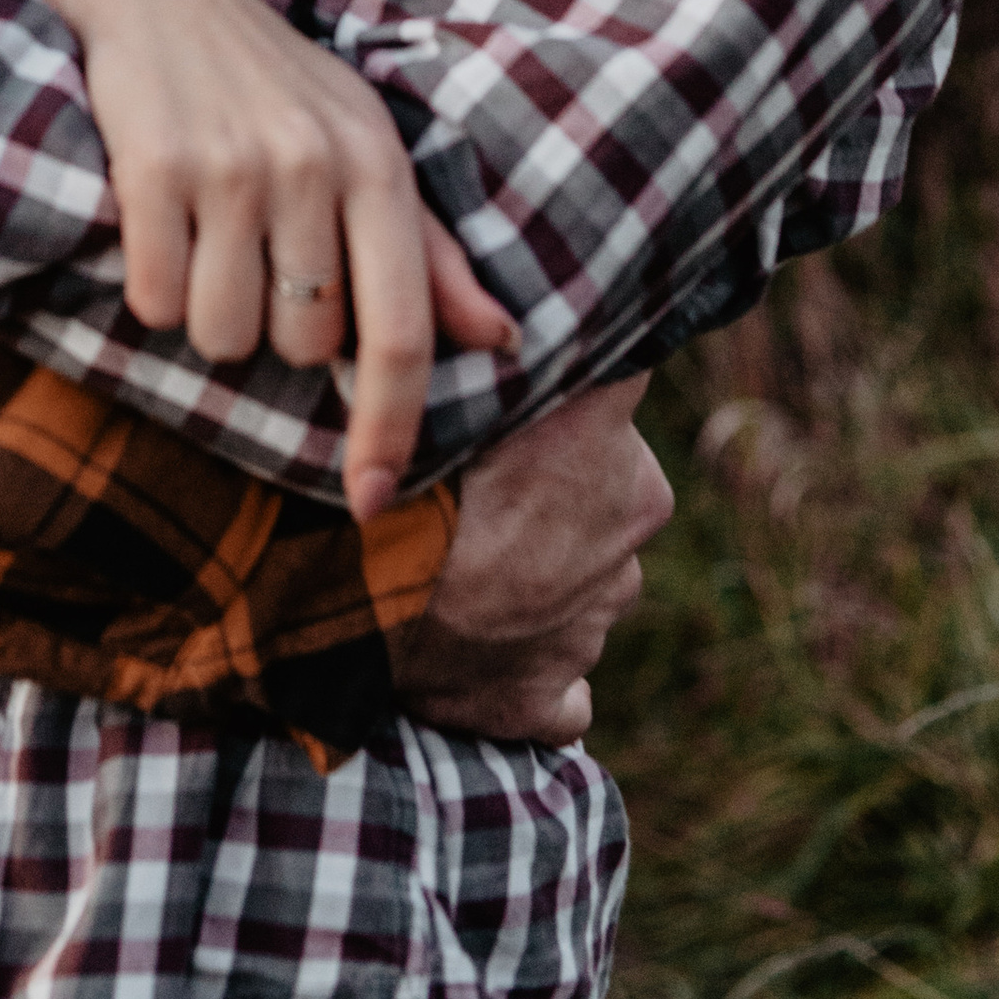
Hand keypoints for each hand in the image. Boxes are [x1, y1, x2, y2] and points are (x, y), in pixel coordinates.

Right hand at [0, 0, 516, 521]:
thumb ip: (428, 251)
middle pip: (302, 350)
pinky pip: (156, 300)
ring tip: (200, 237)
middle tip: (248, 252)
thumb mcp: (358, 145)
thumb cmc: (268, 85)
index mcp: (376, 162)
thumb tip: (505, 344)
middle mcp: (313, 161)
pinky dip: (150, 287)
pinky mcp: (154, 165)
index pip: (400, 332)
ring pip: (224, 337)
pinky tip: (151, 225)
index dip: (390, 430)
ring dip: (204, 312)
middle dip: (272, 327)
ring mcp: (232, 163)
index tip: (373, 503)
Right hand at [386, 380, 673, 743]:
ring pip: (575, 588)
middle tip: (473, 481)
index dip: (567, 403)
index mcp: (631, 472)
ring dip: (533, 575)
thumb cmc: (422, 466)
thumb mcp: (486, 376)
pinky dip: (531, 671)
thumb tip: (563, 298)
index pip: (617, 407)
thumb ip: (540, 349)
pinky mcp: (545, 701)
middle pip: (599, 504)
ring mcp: (589, 631)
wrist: (367, 586)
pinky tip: (485, 646)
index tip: (519, 402)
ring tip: (455, 554)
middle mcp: (626, 552)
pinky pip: (558, 694)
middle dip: (552, 495)